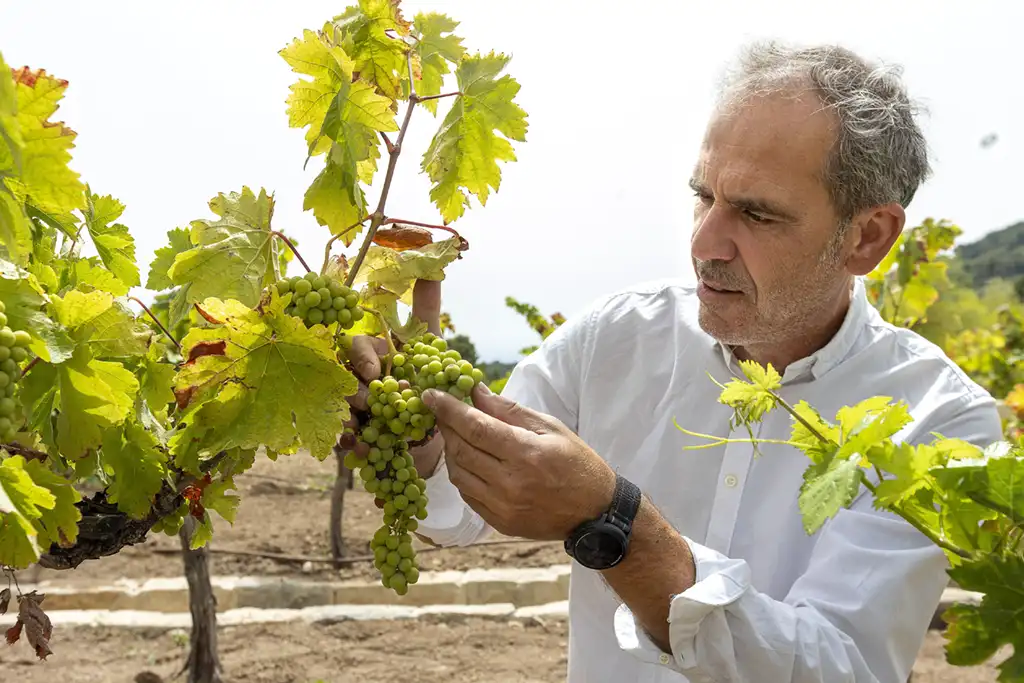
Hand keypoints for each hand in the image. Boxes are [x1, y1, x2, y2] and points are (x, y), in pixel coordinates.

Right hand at [342, 279, 444, 478]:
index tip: (377, 371)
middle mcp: (356, 379)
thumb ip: (426, 311)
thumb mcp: (432, 348)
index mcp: (372, 354)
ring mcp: (353, 408)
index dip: (363, 357)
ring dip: (348, 419)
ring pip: (337, 409)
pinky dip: (350, 445)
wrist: (439, 429)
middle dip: (354, 390)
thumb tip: (431, 268)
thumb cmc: (430, 382)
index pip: (356, 346)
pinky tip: (358, 450)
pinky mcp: (355, 436)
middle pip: (340, 379)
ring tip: (362, 431)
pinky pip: (343, 440)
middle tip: (371, 401)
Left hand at [421, 383, 615, 540]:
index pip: (475, 427)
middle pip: (461, 449)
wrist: (595, 513)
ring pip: (458, 474)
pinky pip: (467, 494)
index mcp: (526, 454)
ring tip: (455, 434)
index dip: (449, 409)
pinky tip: (469, 460)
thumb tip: (476, 392)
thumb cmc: (577, 463)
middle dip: (446, 426)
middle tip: (441, 410)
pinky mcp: (499, 522)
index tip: (430, 395)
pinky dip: (462, 474)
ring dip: (451, 450)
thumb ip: (510, 410)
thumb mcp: (550, 428)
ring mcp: (502, 507)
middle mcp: (510, 483)